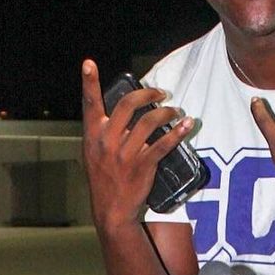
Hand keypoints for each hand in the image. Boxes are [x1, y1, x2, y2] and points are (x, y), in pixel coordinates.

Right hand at [81, 61, 192, 226]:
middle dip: (148, 93)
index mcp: (93, 136)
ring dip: (166, 112)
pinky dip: (177, 132)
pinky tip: (186, 125)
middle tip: (160, 93)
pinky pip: (163, 143)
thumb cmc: (104, 181)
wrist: (112, 211)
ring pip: (149, 121)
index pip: (90, 104)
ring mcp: (125, 154)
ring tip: (174, 111)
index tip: (88, 63)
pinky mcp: (142, 165)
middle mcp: (107, 141)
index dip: (89, 82)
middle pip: (128, 105)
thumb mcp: (94, 155)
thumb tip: (121, 113)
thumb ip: (103, 133)